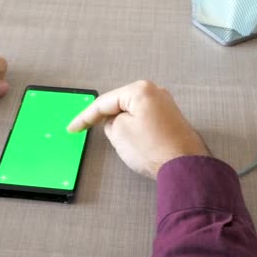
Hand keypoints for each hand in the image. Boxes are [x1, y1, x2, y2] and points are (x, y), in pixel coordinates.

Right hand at [68, 80, 209, 178]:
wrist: (184, 166)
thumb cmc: (150, 148)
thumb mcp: (118, 133)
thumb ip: (110, 123)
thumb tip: (116, 123)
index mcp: (140, 90)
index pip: (105, 102)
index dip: (85, 117)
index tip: (72, 128)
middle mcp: (155, 92)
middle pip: (120, 103)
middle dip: (103, 116)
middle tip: (85, 128)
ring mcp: (166, 105)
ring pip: (133, 112)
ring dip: (120, 122)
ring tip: (109, 136)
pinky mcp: (172, 120)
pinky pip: (145, 119)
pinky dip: (133, 126)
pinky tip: (129, 139)